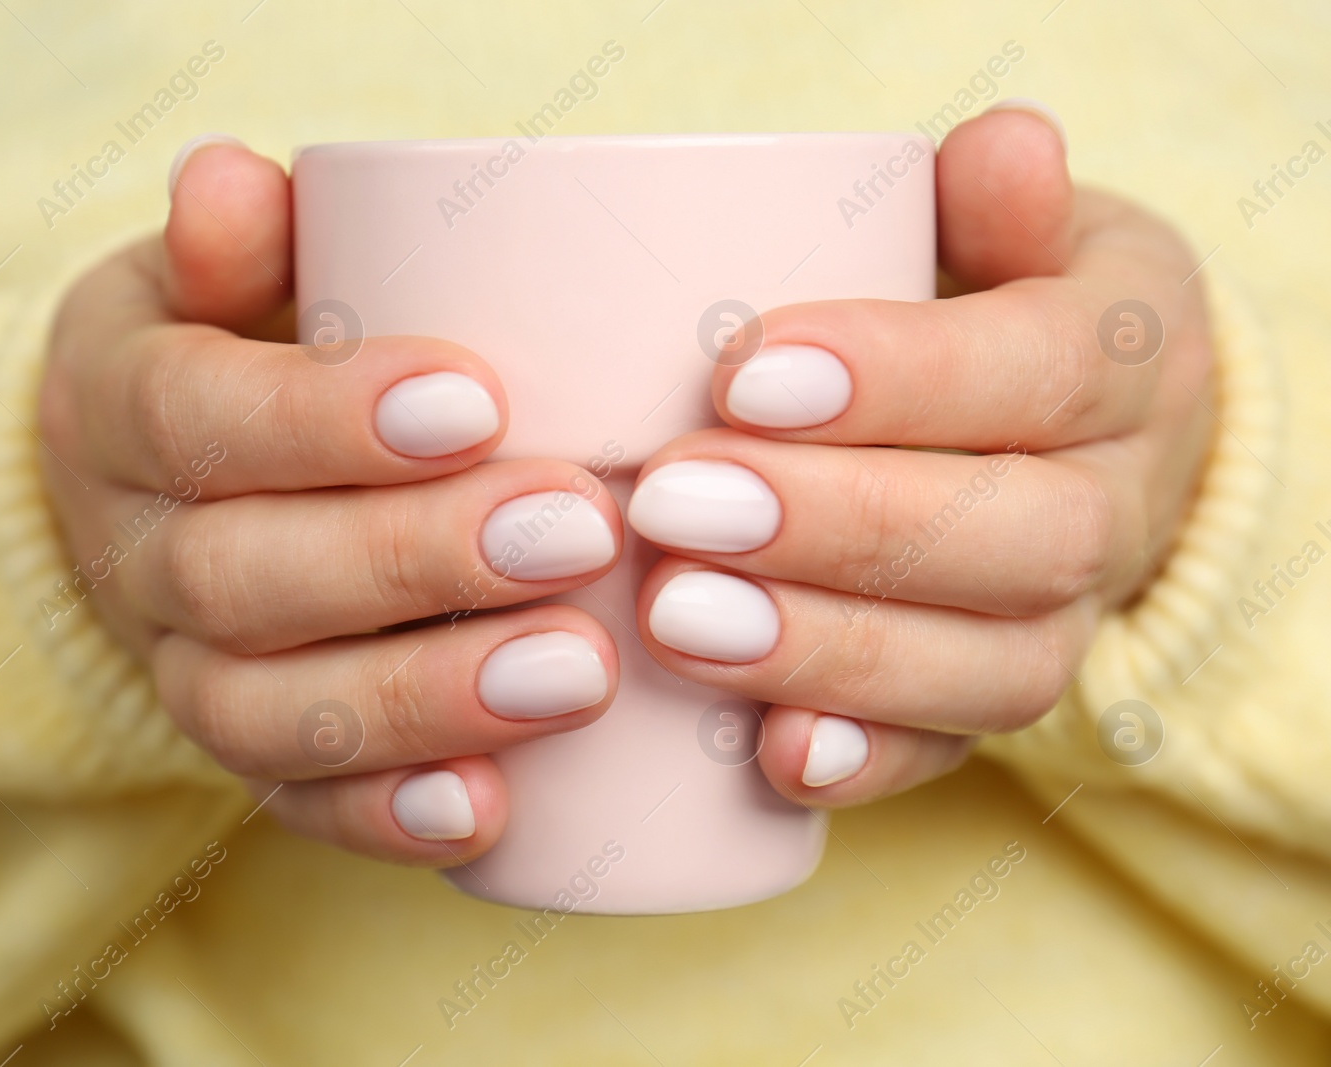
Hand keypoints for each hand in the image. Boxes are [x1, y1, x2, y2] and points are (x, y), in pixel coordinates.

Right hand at [38, 138, 624, 864]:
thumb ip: (238, 232)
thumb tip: (233, 180)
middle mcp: (133, 553)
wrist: (158, 488)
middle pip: (245, 577)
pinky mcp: (245, 755)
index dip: (326, 419)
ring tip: (579, 671)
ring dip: (424, 699)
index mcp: (121, 406)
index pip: (196, 416)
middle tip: (577, 529)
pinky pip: (294, 805)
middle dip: (414, 560)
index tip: (482, 401)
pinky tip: (494, 810)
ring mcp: (182, 669)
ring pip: (269, 710)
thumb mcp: (216, 271)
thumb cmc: (236, 348)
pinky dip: (388, 816)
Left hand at [627, 105, 1213, 805]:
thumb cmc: (1001, 307)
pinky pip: (957, 756)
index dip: (898, 379)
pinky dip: (869, 763)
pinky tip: (771, 758)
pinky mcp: (998, 699)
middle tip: (675, 502)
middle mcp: (1116, 503)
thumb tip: (1001, 148)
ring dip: (831, 650)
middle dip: (837, 526)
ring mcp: (1066, 620)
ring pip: (990, 665)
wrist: (1080, 436)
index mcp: (1122, 360)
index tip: (741, 373)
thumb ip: (996, 199)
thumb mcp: (1017, 232)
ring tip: (679, 621)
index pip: (1037, 370)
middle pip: (1013, 535)